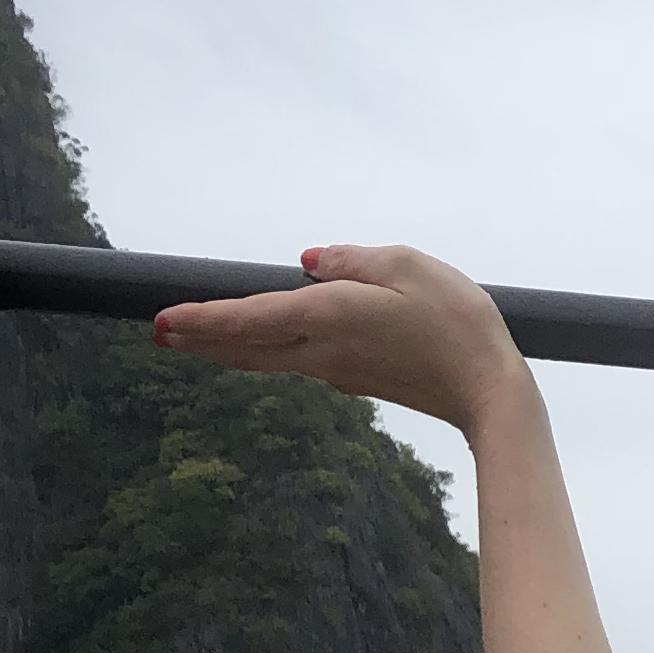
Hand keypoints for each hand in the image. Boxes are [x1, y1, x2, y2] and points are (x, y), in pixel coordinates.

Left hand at [155, 244, 527, 437]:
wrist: (492, 392)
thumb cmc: (458, 323)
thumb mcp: (409, 266)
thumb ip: (354, 259)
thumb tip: (311, 261)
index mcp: (329, 318)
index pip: (250, 318)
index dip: (203, 319)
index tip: (161, 321)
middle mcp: (324, 352)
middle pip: (249, 349)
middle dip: (202, 341)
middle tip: (162, 337)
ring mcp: (340, 372)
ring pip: (270, 358)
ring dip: (230, 350)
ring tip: (197, 342)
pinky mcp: (360, 381)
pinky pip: (303, 360)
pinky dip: (272, 350)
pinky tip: (271, 343)